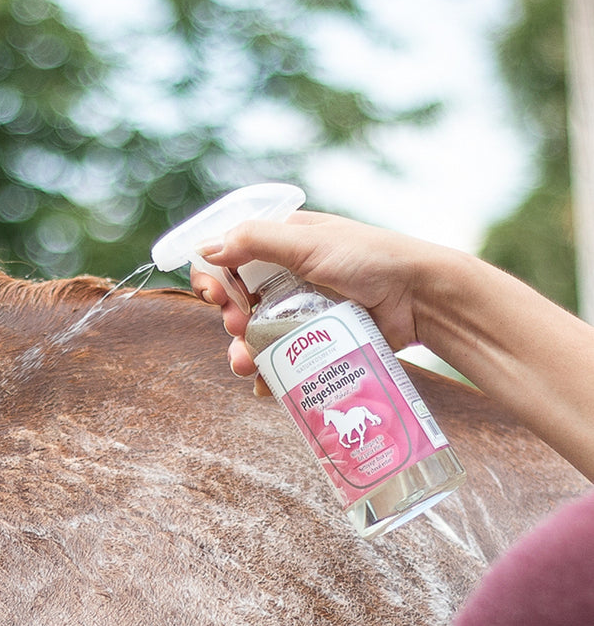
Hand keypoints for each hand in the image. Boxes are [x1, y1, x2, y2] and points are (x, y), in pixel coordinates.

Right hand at [189, 211, 445, 393]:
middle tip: (238, 326)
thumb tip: (205, 250)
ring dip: (240, 353)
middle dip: (228, 319)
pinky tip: (266, 384)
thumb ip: (254, 241)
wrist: (419, 299)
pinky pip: (278, 361)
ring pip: (252, 337)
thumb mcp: (308, 242)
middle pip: (235, 302)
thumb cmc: (370, 258)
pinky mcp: (312, 343)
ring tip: (246, 364)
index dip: (212, 277)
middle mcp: (284, 277)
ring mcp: (298, 312)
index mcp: (280, 244)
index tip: (213, 296)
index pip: (227, 257)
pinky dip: (267, 374)